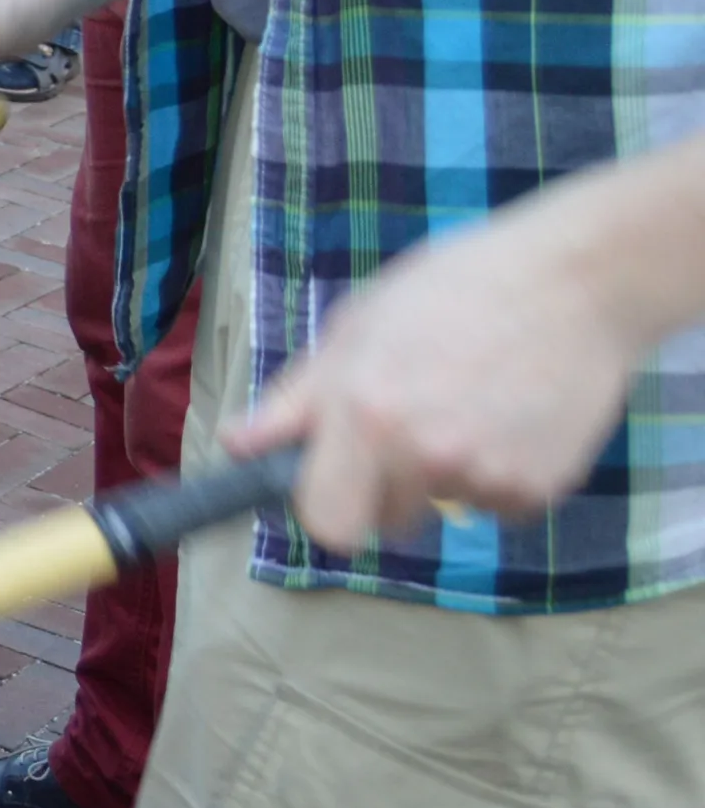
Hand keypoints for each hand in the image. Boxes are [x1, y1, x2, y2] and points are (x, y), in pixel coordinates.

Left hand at [241, 199, 642, 552]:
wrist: (571, 284)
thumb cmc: (453, 290)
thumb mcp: (356, 327)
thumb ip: (295, 399)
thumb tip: (237, 446)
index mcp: (365, 411)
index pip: (327, 522)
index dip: (326, 507)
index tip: (334, 485)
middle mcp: (421, 453)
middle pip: (386, 523)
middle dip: (388, 489)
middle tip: (411, 425)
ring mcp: (485, 475)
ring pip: (445, 507)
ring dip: (449, 473)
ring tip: (470, 401)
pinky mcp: (541, 488)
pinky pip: (500, 502)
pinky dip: (503, 472)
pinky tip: (512, 414)